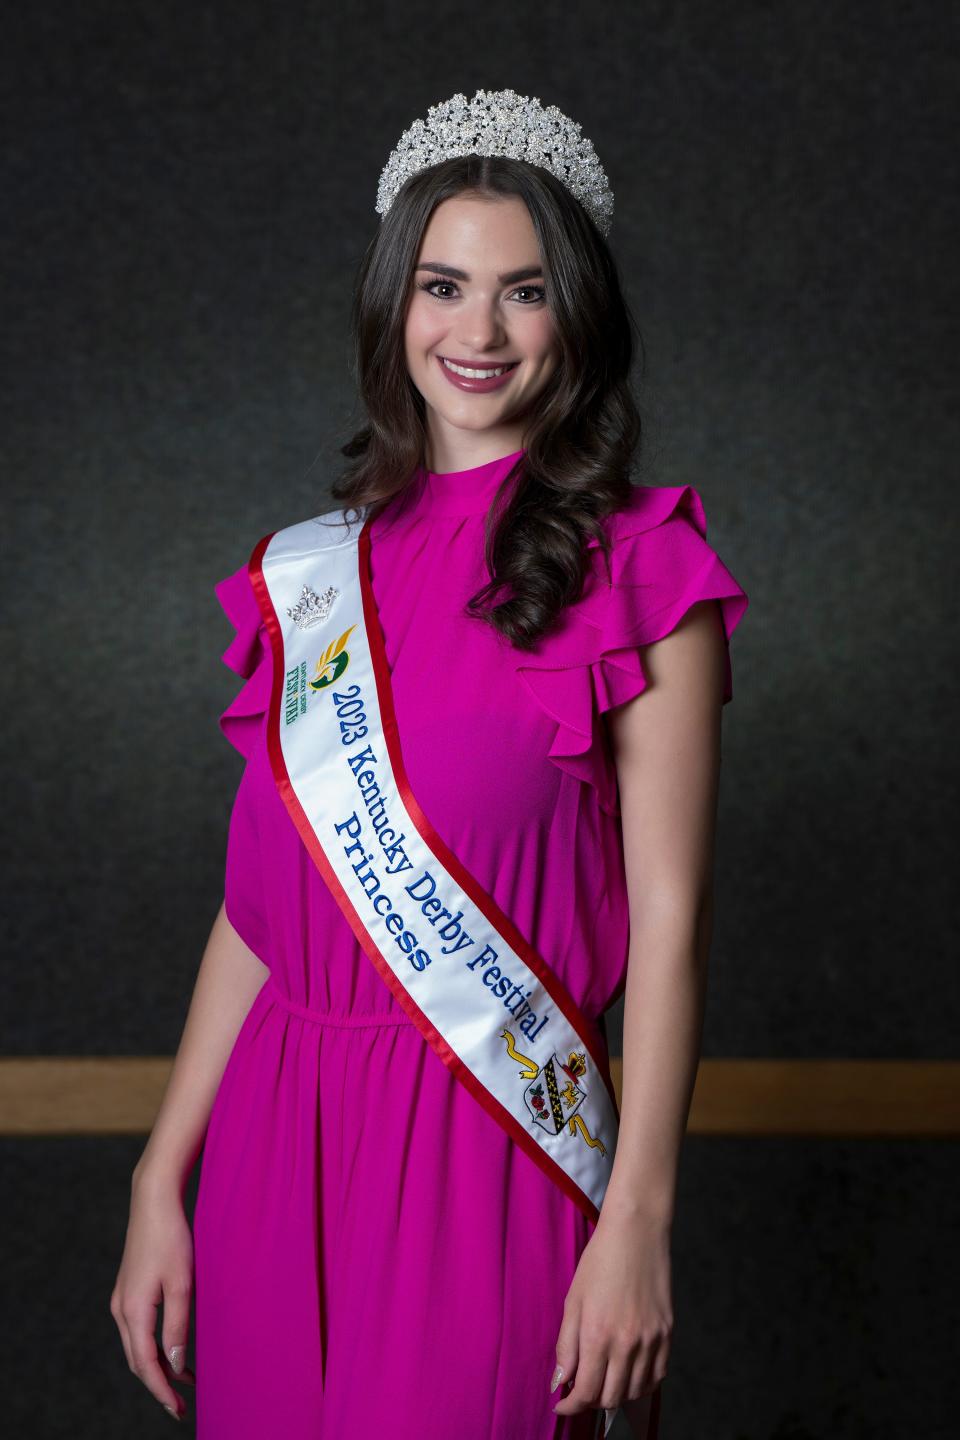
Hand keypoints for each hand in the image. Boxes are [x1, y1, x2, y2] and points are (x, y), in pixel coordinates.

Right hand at [109, 1168, 196, 1420]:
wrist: (154, 1200)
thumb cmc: (172, 1238)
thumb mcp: (182, 1283)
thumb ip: (178, 1326)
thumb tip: (174, 1365)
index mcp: (133, 1310)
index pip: (145, 1364)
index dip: (161, 1390)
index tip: (178, 1410)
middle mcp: (121, 1309)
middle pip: (136, 1360)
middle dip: (157, 1384)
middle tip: (181, 1405)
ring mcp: (122, 1298)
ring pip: (135, 1346)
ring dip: (155, 1366)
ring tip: (182, 1381)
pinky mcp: (128, 1289)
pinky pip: (137, 1329)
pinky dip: (151, 1346)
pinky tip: (171, 1348)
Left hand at [550, 1207, 672, 1418]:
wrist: (636, 1233)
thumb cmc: (599, 1262)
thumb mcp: (573, 1300)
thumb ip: (565, 1344)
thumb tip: (560, 1381)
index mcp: (597, 1334)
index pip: (584, 1392)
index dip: (570, 1406)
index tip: (562, 1406)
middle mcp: (626, 1343)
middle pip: (610, 1397)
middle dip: (591, 1400)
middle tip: (581, 1388)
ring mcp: (650, 1340)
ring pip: (634, 1392)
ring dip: (616, 1394)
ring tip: (604, 1379)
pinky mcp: (667, 1334)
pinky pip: (657, 1377)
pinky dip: (641, 1384)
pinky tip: (628, 1373)